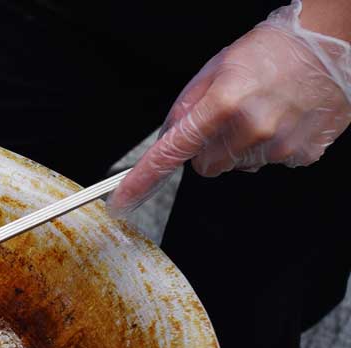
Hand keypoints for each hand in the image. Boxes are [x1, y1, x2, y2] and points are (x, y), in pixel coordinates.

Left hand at [110, 0, 350, 214]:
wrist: (331, 41)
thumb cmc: (275, 50)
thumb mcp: (217, 67)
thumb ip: (187, 106)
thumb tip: (168, 138)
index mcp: (222, 103)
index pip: (172, 152)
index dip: (142, 180)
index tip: (122, 200)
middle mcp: (251, 127)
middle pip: (206, 166)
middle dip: (210, 147)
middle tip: (231, 116)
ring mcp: (280, 144)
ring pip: (239, 165)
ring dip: (243, 146)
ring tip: (264, 110)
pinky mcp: (303, 154)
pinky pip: (271, 162)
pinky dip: (273, 147)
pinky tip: (284, 119)